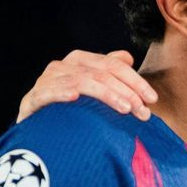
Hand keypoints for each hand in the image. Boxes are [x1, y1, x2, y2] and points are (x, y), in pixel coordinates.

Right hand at [18, 50, 157, 122]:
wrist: (36, 128)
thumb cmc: (69, 108)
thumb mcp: (91, 88)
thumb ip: (108, 72)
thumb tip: (127, 58)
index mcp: (79, 61)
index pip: (113, 65)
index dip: (135, 80)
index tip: (152, 99)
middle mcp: (63, 66)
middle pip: (101, 73)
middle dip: (126, 91)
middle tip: (142, 111)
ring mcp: (47, 80)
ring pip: (82, 82)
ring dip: (107, 95)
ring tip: (125, 109)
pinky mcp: (34, 97)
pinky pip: (49, 93)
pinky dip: (62, 93)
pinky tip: (75, 99)